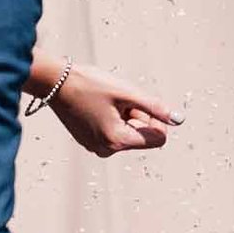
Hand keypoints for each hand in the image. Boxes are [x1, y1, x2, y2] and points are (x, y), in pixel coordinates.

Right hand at [46, 64, 180, 155]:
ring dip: (128, 115)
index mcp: (117, 141)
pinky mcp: (89, 139)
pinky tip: (101, 105)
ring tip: (109, 102)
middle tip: (122, 100)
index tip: (142, 104)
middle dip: (141, 116)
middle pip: (143, 136)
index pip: (159, 138)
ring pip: (130, 132)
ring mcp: (96, 146)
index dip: (157, 120)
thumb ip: (156, 108)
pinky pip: (115, 131)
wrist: (55, 83)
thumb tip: (178, 119)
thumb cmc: (91, 85)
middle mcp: (106, 150)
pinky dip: (115, 117)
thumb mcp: (129, 93)